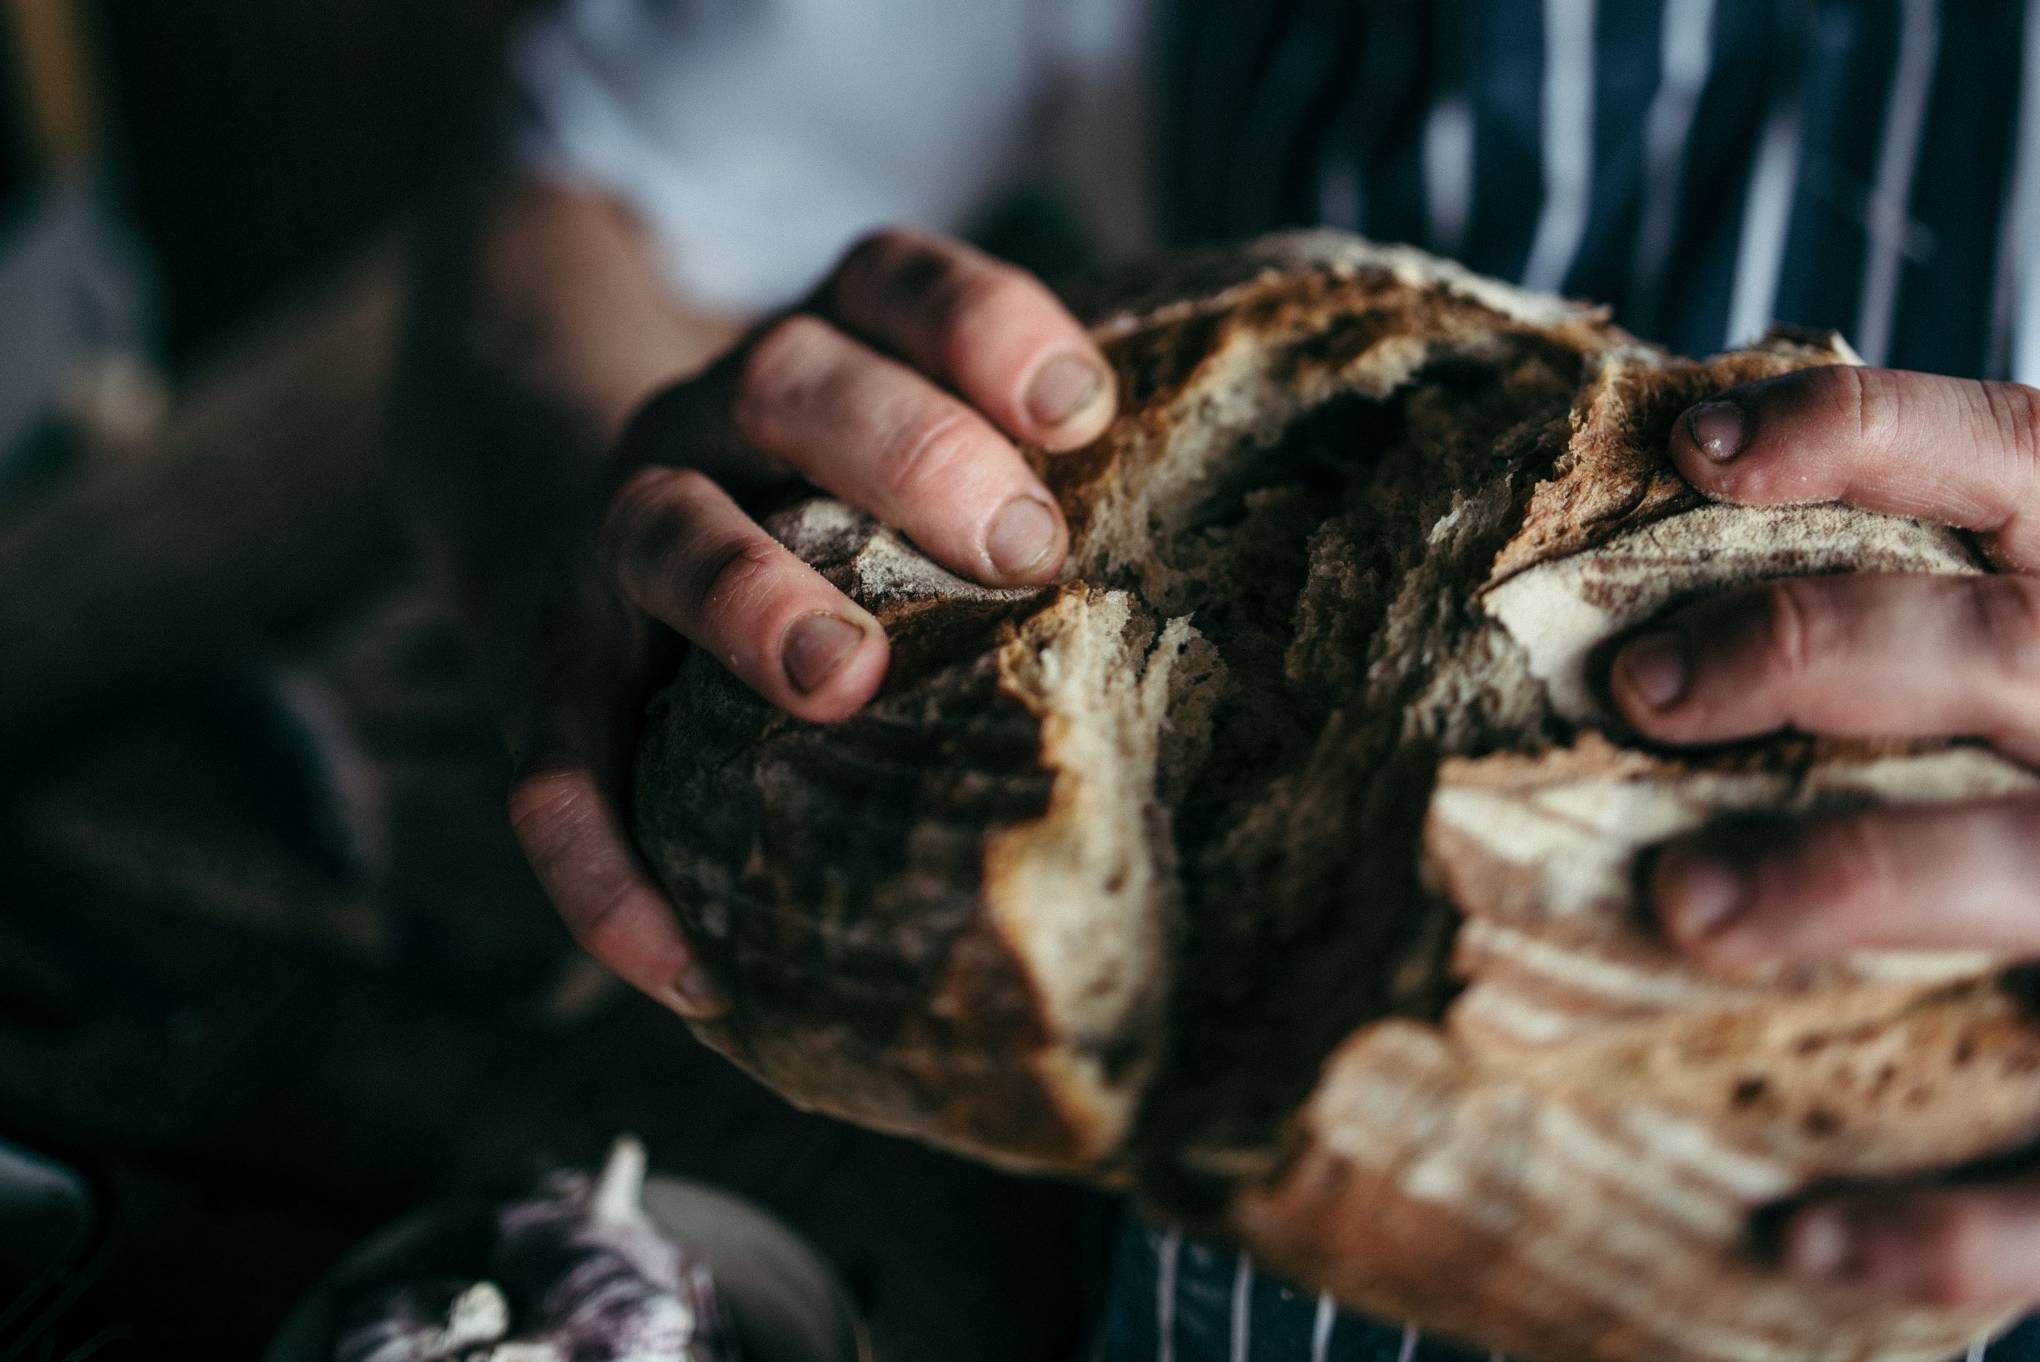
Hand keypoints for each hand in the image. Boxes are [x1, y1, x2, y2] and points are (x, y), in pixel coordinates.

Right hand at [503, 228, 1116, 1016]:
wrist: (535, 486)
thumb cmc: (804, 512)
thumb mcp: (889, 453)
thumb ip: (1008, 488)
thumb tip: (1221, 600)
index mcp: (814, 354)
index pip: (888, 282)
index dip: (980, 322)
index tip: (1079, 408)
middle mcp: (705, 422)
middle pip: (787, 377)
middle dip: (905, 449)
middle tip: (1022, 549)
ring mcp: (612, 535)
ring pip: (663, 529)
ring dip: (751, 594)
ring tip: (839, 677)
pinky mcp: (550, 670)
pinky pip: (550, 758)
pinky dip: (599, 858)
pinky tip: (678, 962)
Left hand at [1607, 363, 2039, 1309]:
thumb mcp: (2033, 650)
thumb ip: (1917, 616)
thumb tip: (1666, 521)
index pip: (2014, 462)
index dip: (1866, 434)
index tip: (1693, 449)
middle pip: (1986, 648)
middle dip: (1807, 651)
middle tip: (1640, 691)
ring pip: (2016, 864)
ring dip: (1846, 881)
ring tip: (1682, 907)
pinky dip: (1952, 1225)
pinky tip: (1797, 1244)